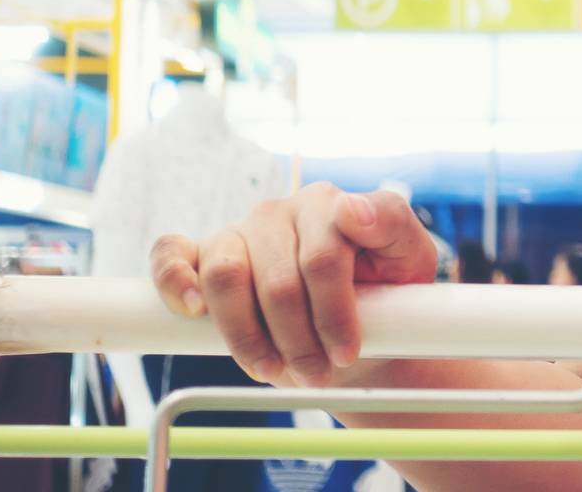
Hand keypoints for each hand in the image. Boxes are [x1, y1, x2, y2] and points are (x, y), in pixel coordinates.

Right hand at [150, 184, 436, 385]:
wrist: (358, 326)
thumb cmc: (386, 289)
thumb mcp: (410, 257)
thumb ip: (392, 224)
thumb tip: (352, 208)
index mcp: (329, 205)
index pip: (323, 258)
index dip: (334, 313)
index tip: (348, 350)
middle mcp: (280, 212)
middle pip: (279, 283)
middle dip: (299, 341)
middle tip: (319, 375)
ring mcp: (240, 231)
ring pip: (226, 278)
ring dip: (249, 337)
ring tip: (275, 368)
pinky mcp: (204, 252)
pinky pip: (171, 254)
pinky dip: (174, 281)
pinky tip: (192, 310)